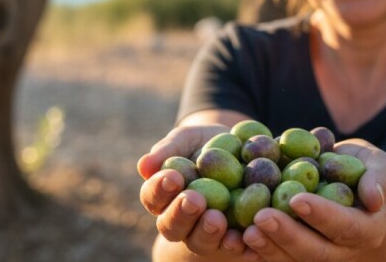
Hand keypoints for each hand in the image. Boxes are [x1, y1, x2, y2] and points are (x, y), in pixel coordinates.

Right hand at [138, 124, 254, 258]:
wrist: (242, 149)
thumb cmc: (206, 143)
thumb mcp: (188, 138)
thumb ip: (168, 149)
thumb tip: (144, 165)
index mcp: (163, 195)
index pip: (153, 196)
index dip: (159, 189)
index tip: (173, 177)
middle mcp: (180, 219)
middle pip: (172, 226)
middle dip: (181, 214)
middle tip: (194, 200)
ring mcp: (205, 233)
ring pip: (199, 242)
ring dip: (206, 232)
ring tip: (216, 219)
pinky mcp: (233, 238)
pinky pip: (232, 247)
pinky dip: (235, 244)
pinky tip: (240, 238)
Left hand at [240, 139, 385, 261]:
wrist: (345, 183)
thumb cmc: (363, 168)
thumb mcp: (378, 163)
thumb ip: (379, 176)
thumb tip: (373, 198)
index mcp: (367, 229)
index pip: (346, 226)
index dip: (322, 215)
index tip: (297, 199)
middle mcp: (342, 250)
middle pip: (315, 251)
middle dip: (288, 235)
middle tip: (261, 217)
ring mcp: (317, 255)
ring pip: (292, 260)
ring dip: (268, 248)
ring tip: (246, 232)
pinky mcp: (294, 255)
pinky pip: (275, 259)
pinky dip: (255, 253)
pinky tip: (235, 241)